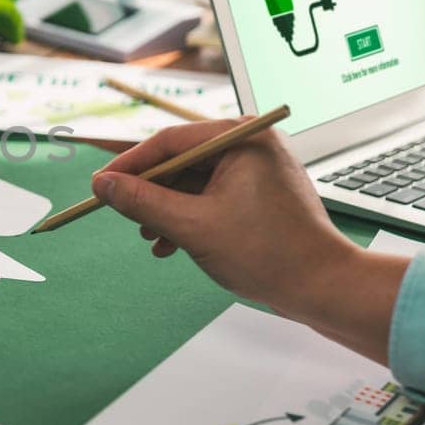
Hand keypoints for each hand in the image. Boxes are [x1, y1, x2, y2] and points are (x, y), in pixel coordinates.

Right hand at [90, 118, 407, 362]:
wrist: (323, 287)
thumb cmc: (268, 253)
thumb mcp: (193, 226)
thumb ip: (143, 202)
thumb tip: (104, 185)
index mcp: (241, 138)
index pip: (169, 141)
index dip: (130, 165)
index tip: (101, 186)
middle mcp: (251, 144)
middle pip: (180, 160)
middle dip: (151, 193)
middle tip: (126, 217)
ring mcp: (257, 168)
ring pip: (193, 182)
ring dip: (167, 210)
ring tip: (151, 238)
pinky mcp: (259, 192)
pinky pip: (211, 195)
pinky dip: (189, 217)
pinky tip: (172, 244)